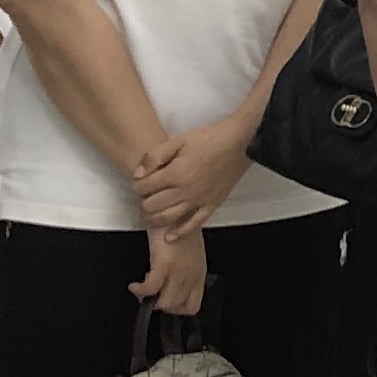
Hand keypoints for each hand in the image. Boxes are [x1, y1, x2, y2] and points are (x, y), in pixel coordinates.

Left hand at [130, 112, 254, 232]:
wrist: (241, 143)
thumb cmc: (210, 139)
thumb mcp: (179, 140)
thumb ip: (155, 156)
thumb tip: (137, 174)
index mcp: (175, 173)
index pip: (144, 187)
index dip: (136, 185)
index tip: (137, 182)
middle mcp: (185, 191)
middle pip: (152, 205)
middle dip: (143, 201)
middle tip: (144, 196)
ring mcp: (199, 200)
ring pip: (168, 218)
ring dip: (154, 219)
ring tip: (148, 216)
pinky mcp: (212, 205)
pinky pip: (194, 224)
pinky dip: (180, 233)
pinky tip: (169, 237)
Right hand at [134, 221, 207, 316]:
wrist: (173, 211)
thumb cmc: (178, 227)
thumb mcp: (188, 252)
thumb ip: (183, 268)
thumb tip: (169, 282)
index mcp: (199, 271)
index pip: (193, 304)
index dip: (177, 308)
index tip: (165, 301)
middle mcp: (192, 274)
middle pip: (178, 307)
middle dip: (161, 305)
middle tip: (150, 297)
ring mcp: (179, 271)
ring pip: (166, 303)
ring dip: (150, 300)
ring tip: (142, 291)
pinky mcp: (164, 265)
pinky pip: (150, 289)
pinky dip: (139, 291)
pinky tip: (135, 285)